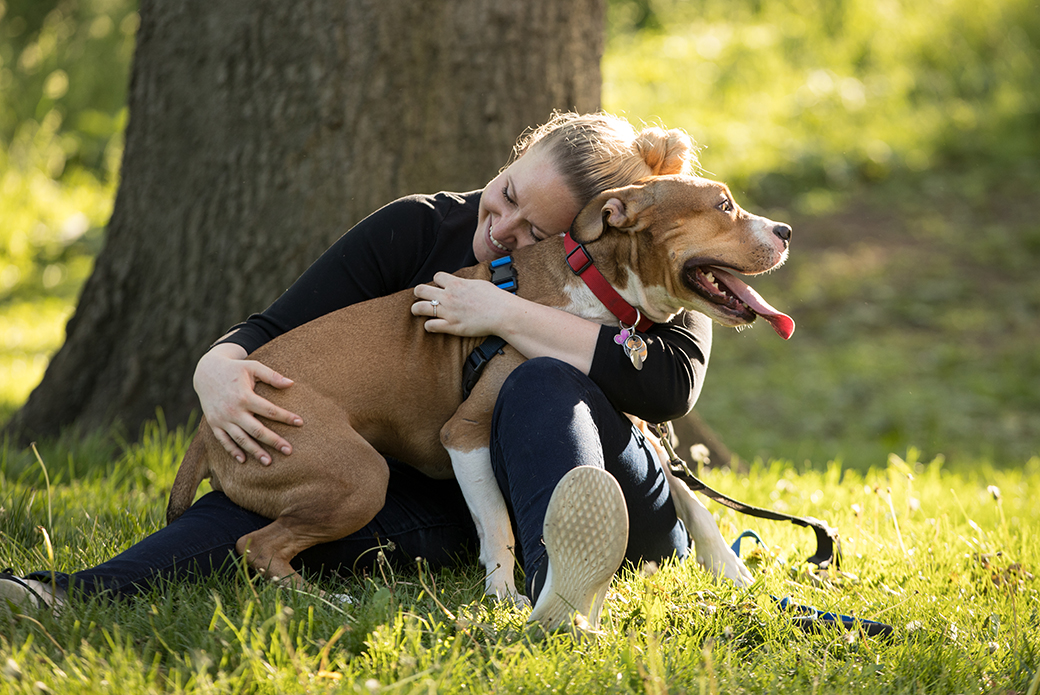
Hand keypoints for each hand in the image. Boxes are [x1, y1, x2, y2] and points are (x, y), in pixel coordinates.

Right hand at [193, 342, 302, 464]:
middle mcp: (233, 410)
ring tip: (269, 462)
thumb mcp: (253, 367)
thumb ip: (272, 376)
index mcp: (245, 396)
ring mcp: (222, 419)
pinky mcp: (214, 423)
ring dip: (255, 451)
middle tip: (289, 451)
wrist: (206, 371)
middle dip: (274, 441)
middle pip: (257, 430)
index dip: (286, 417)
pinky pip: (223, 440)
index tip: (300, 422)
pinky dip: (233, 451)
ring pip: (241, 439)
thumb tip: (291, 384)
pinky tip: (244, 460)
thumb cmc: (235, 369)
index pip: (269, 410)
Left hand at [411, 272, 512, 336]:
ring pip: (419, 307)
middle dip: (419, 293)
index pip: (436, 276)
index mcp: (456, 283)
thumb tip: (464, 284)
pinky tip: (431, 325)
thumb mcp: (480, 283)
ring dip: (416, 309)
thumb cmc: (496, 298)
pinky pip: (430, 325)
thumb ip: (467, 283)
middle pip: (421, 290)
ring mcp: (448, 311)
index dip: (437, 282)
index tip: (439, 286)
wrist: (502, 313)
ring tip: (417, 311)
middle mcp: (449, 296)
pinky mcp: (451, 326)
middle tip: (421, 297)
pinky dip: (428, 326)